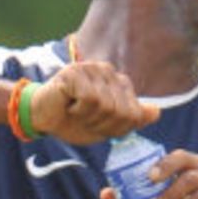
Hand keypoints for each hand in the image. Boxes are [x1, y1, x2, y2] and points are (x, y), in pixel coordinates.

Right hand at [31, 62, 159, 144]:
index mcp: (118, 82)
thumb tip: (157, 112)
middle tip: (83, 119)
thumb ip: (131, 119)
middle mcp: (108, 71)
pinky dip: (78, 110)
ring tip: (74, 111)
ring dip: (88, 118)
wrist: (40, 118)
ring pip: (106, 106)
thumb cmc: (71, 121)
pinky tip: (68, 104)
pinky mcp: (75, 72)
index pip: (134, 114)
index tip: (96, 125)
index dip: (116, 129)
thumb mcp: (106, 126)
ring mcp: (91, 68)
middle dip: (101, 125)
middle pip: (121, 111)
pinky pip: (90, 100)